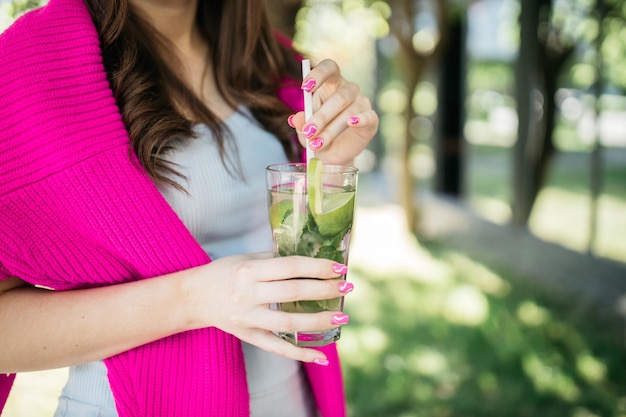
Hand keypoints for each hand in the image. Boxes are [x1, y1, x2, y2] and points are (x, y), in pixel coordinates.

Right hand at [188, 252, 351, 364]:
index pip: (291, 267)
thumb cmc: (224, 272)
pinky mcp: (248, 336)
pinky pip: (277, 348)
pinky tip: (322, 356)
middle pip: (293, 293)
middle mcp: (248, 295)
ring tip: (342, 317)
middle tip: (347, 287)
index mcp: (249, 271)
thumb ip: (276, 260)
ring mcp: (248, 318)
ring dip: (319, 321)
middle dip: (324, 290)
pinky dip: (301, 354)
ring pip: (289, 324)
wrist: (193, 297)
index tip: (339, 268)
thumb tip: (312, 258)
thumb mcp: (247, 259)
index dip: (317, 268)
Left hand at [288, 59, 378, 164]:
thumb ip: (301, 123)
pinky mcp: (372, 120)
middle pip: (338, 97)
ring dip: (331, 130)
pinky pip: (369, 117)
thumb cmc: (318, 135)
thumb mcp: (305, 131)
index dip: (318, 74)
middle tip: (308, 132)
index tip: (305, 88)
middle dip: (321, 116)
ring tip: (316, 145)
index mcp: (330, 84)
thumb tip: (295, 119)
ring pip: (348, 112)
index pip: (328, 68)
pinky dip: (361, 119)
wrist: (334, 155)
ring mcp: (362, 103)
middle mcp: (348, 90)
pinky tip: (352, 122)